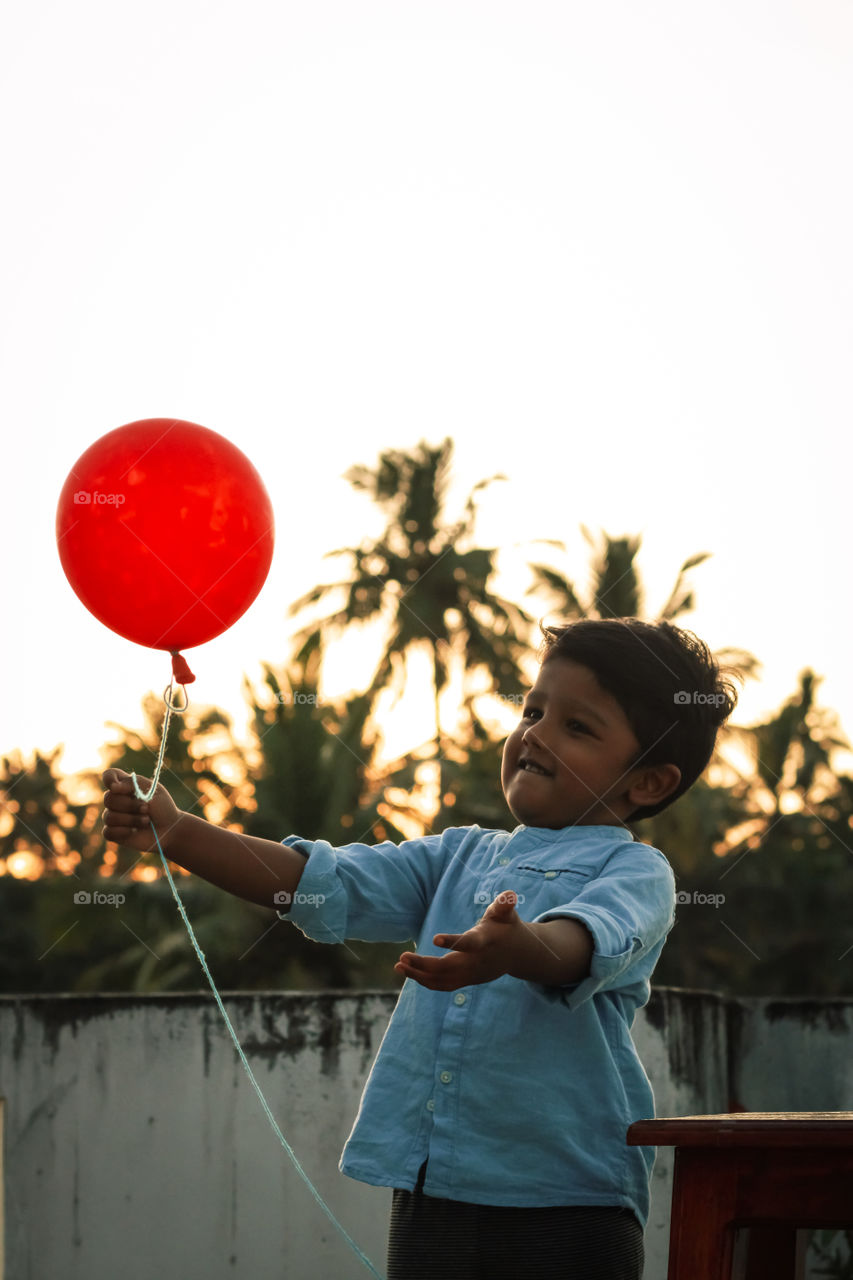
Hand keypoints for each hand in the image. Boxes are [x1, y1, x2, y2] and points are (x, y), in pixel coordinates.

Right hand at [102, 768, 181, 854]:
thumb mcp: (153, 790)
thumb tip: (113, 788)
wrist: (170, 829)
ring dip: (130, 819)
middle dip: (129, 805)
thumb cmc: (163, 808)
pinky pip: (108, 832)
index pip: (109, 776)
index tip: (116, 787)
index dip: (108, 779)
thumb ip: (133, 784)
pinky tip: (134, 832)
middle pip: (108, 799)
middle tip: (146, 808)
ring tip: (146, 821)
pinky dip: (122, 832)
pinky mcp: (114, 833)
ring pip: (109, 817)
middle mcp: (117, 800)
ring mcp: (114, 816)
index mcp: (125, 786)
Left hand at [395, 891, 524, 991]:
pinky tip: (408, 971)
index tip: (434, 938)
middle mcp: (476, 962)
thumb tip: (510, 895)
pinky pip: (443, 985)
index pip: (469, 944)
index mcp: (485, 942)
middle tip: (402, 956)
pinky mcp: (466, 981)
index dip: (453, 941)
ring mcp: (471, 975)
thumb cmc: (506, 927)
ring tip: (399, 965)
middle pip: (448, 967)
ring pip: (442, 980)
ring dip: (419, 975)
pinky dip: (425, 981)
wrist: (518, 954)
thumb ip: (504, 905)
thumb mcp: (506, 913)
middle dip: (424, 964)